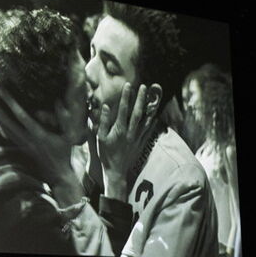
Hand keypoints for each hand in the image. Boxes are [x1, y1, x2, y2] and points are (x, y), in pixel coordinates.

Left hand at [0, 87, 84, 186]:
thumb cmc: (64, 153)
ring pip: (2, 126)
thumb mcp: (69, 135)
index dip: (9, 101)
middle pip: (5, 120)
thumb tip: (58, 100)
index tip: (0, 88)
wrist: (57, 175)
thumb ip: (63, 118)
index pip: (21, 115)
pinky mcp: (18, 147)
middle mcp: (25, 138)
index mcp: (38, 134)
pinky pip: (3, 133)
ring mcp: (20, 144)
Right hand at [97, 83, 154, 198]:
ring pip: (145, 119)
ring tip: (152, 96)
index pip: (123, 109)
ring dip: (148, 107)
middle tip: (143, 86)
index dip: (126, 96)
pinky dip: (152, 120)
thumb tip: (107, 107)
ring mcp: (137, 137)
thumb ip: (104, 122)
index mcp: (119, 130)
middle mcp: (130, 132)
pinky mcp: (141, 142)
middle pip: (137, 112)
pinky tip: (155, 114)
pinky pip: (148, 129)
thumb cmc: (105, 154)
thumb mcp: (100, 138)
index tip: (128, 86)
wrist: (116, 170)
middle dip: (140, 98)